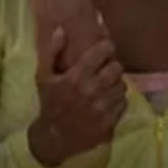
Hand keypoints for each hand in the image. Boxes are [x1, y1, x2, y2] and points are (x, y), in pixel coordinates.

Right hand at [27, 24, 126, 167]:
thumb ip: (52, 51)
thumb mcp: (44, 76)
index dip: (106, 48)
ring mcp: (103, 107)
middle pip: (117, 67)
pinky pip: (124, 102)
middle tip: (103, 70)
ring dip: (115, 83)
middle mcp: (92, 90)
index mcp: (76, 77)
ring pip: (122, 84)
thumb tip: (62, 29)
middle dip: (111, 66)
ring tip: (104, 86)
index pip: (104, 50)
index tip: (102, 51)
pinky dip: (117, 100)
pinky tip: (106, 100)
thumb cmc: (49, 104)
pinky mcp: (110, 121)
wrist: (54, 138)